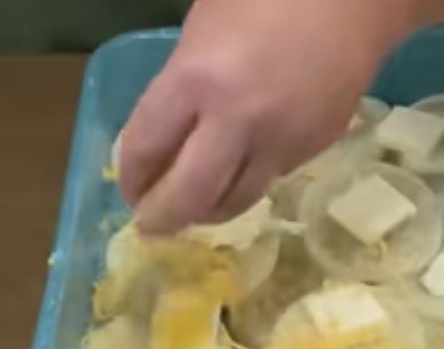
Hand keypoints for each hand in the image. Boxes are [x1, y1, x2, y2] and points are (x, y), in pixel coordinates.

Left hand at [118, 0, 443, 234]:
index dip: (132, 177)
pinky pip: (272, 177)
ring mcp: (280, 141)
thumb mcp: (202, 29)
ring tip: (198, 209)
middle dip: (164, 217)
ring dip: (210, 210)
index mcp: (196, 80)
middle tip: (154, 225)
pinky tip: (244, 167)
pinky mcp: (314, 148)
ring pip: (236, 200)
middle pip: (189, 194)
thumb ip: (181, 84)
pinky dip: (250, 180)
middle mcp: (236, 122)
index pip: (145, 148)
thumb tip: (167, 135)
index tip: (130, 190)